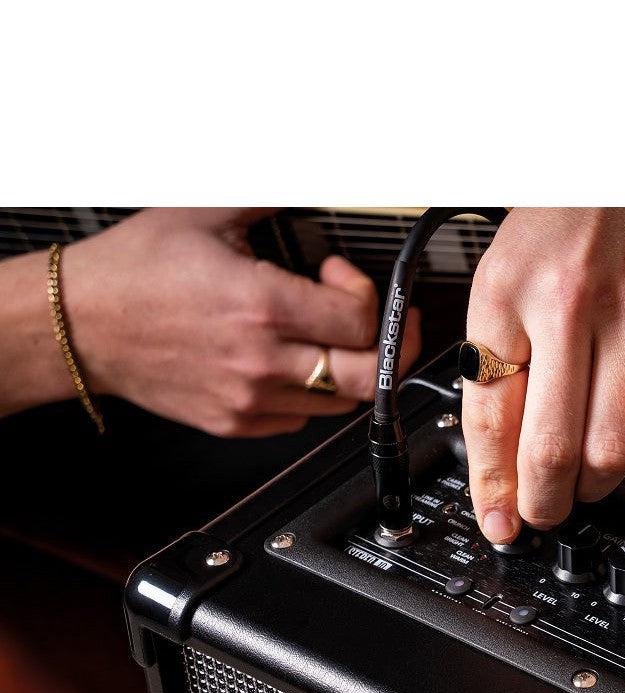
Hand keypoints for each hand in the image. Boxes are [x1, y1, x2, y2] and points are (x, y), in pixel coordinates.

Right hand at [61, 208, 419, 436]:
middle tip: (384, 325)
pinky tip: (290, 361)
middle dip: (388, 348)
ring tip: (325, 337)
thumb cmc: (135, 270)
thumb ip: (271, 198)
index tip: (341, 276)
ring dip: (348, 368)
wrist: (82, 323)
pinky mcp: (236, 422)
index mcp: (262, 307)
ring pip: (340, 402)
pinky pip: (300, 419)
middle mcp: (262, 362)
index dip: (368, 297)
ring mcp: (251, 399)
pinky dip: (309, 393)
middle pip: (369, 378)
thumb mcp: (207, 212)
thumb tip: (314, 184)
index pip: (362, 323)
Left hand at [461, 208, 624, 540]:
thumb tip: (500, 445)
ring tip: (592, 480)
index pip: (488, 419)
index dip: (492, 489)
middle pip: (548, 450)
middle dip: (544, 505)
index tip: (499, 522)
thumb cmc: (578, 214)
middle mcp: (562, 307)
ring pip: (610, 447)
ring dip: (598, 484)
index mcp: (503, 297)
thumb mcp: (511, 269)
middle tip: (546, 514)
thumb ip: (504, 352)